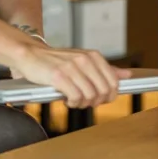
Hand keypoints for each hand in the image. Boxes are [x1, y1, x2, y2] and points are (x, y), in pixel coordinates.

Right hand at [11, 45, 132, 108]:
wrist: (31, 54)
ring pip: (90, 95)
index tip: (101, 100)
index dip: (109, 95)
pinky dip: (73, 103)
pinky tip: (67, 100)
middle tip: (87, 103)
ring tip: (75, 102)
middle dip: (97, 101)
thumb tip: (127, 75)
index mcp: (94, 56)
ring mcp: (72, 67)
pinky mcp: (58, 76)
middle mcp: (85, 60)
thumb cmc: (57, 61)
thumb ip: (105, 69)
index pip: (113, 81)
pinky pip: (75, 97)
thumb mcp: (84, 60)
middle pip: (103, 90)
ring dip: (84, 104)